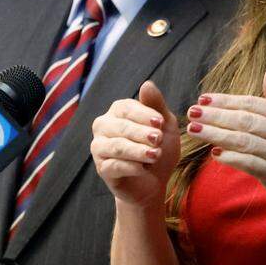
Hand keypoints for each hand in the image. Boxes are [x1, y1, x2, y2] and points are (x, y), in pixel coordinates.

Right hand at [91, 81, 180, 208]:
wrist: (155, 181)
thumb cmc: (160, 147)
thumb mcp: (165, 125)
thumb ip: (156, 104)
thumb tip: (146, 83)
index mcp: (118, 111)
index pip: (126, 108)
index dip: (144, 115)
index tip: (161, 123)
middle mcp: (104, 126)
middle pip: (121, 127)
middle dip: (141, 133)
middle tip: (159, 139)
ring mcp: (100, 148)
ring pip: (117, 147)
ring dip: (138, 151)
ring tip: (156, 155)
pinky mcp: (102, 169)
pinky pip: (114, 166)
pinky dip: (131, 167)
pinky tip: (144, 169)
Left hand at [185, 64, 265, 228]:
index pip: (253, 103)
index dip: (226, 100)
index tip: (203, 99)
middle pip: (245, 120)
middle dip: (215, 115)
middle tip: (192, 113)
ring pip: (243, 141)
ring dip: (215, 134)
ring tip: (195, 130)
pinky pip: (249, 163)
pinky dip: (230, 157)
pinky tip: (214, 153)